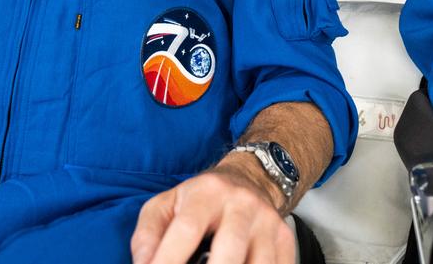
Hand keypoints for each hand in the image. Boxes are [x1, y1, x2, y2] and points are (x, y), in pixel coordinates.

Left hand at [130, 165, 294, 263]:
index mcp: (207, 193)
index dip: (168, 260)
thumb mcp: (166, 204)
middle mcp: (242, 204)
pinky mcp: (285, 238)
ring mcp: (267, 221)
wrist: (250, 177)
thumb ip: (147, 236)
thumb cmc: (202, 197)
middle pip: (229, 251)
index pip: (187, 230)